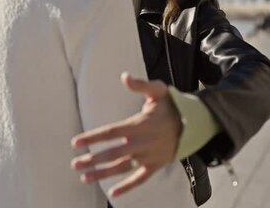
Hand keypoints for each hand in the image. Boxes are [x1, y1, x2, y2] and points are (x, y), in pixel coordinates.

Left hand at [70, 73, 181, 197]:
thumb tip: (124, 76)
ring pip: (122, 167)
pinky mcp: (155, 165)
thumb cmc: (171, 106)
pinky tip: (113, 194)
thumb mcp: (158, 90)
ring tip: (85, 177)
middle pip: (113, 153)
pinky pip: (140, 179)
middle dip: (93, 159)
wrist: (194, 124)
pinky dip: (127, 187)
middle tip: (75, 163)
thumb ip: (140, 85)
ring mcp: (148, 156)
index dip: (93, 137)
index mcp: (139, 125)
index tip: (76, 142)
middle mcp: (142, 143)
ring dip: (103, 173)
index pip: (111, 132)